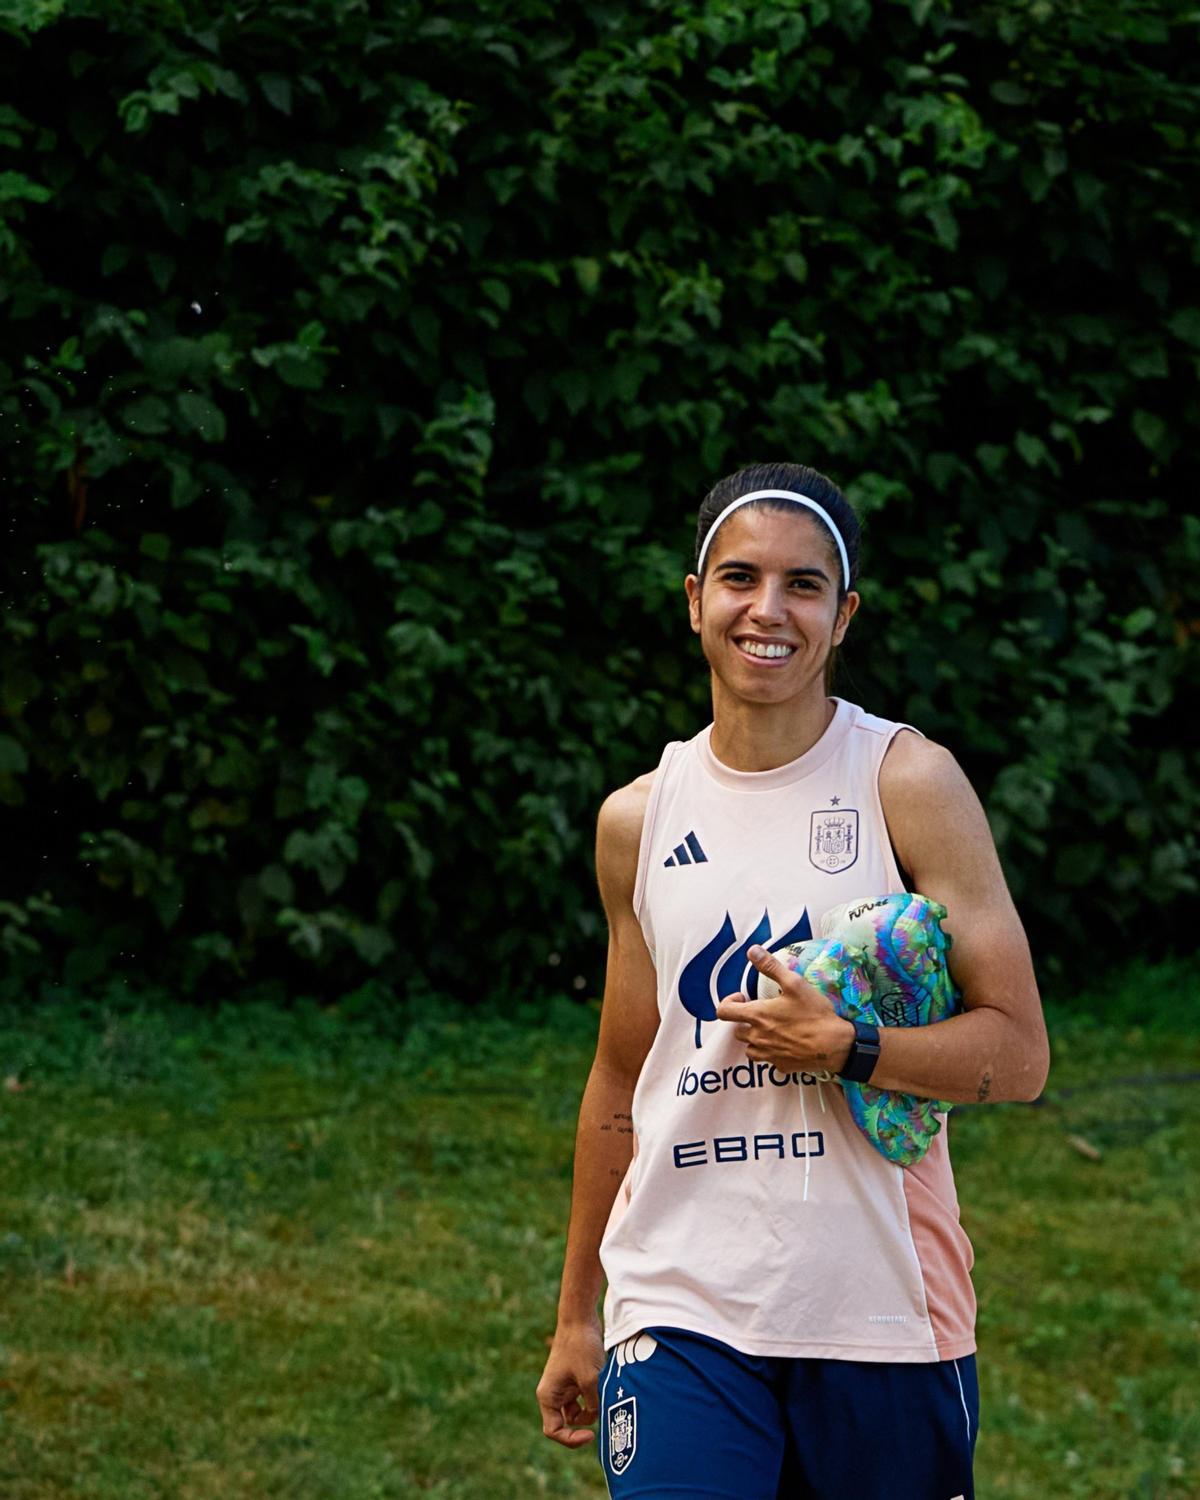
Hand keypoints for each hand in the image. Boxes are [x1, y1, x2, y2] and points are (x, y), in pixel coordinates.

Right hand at [537, 1319, 604, 1448]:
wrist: (580, 1318)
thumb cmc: (580, 1346)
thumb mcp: (590, 1379)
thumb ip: (593, 1404)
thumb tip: (598, 1418)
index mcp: (548, 1395)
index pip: (554, 1431)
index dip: (571, 1439)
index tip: (590, 1435)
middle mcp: (554, 1393)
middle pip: (566, 1424)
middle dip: (584, 1423)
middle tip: (600, 1418)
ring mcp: (564, 1387)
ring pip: (578, 1412)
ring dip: (591, 1410)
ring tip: (602, 1395)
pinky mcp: (575, 1380)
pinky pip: (584, 1399)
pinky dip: (594, 1399)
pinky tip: (604, 1390)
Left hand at [715, 944, 854, 1073]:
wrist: (835, 1046)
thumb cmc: (815, 1014)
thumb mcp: (794, 984)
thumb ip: (771, 966)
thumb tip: (752, 950)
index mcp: (757, 1016)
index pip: (724, 1012)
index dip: (728, 1002)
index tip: (743, 998)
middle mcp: (757, 1038)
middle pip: (736, 1031)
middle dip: (744, 1020)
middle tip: (761, 1012)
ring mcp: (769, 1054)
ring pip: (750, 1048)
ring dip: (754, 1038)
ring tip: (770, 1028)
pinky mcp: (781, 1066)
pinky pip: (768, 1059)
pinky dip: (771, 1052)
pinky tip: (785, 1043)